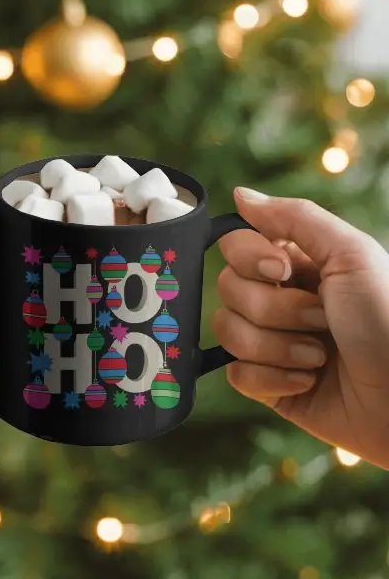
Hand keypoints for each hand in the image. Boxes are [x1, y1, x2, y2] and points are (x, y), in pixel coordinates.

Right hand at [213, 187, 388, 467]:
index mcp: (297, 262)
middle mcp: (280, 298)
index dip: (250, 258)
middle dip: (276, 309)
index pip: (235, 244)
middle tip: (321, 320)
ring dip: (277, 347)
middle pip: (228, 289)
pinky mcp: (268, 383)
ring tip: (320, 357)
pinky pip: (236, 374)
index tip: (284, 271)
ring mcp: (271, 342)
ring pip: (228, 332)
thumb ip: (294, 217)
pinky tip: (309, 381)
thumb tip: (240, 195)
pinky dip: (273, 378)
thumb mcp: (351, 254)